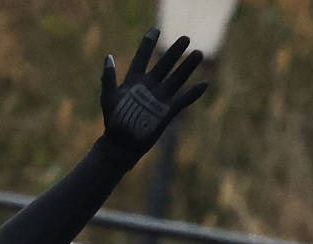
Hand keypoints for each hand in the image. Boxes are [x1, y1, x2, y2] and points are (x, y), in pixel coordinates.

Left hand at [100, 29, 207, 156]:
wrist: (121, 144)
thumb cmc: (113, 121)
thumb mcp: (108, 98)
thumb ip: (108, 78)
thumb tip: (109, 57)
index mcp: (134, 81)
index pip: (142, 57)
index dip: (148, 44)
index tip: (155, 30)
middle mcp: (149, 87)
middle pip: (164, 65)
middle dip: (175, 52)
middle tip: (185, 38)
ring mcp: (159, 98)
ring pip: (176, 79)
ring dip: (187, 67)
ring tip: (199, 53)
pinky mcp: (167, 112)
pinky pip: (183, 100)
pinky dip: (193, 93)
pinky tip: (204, 84)